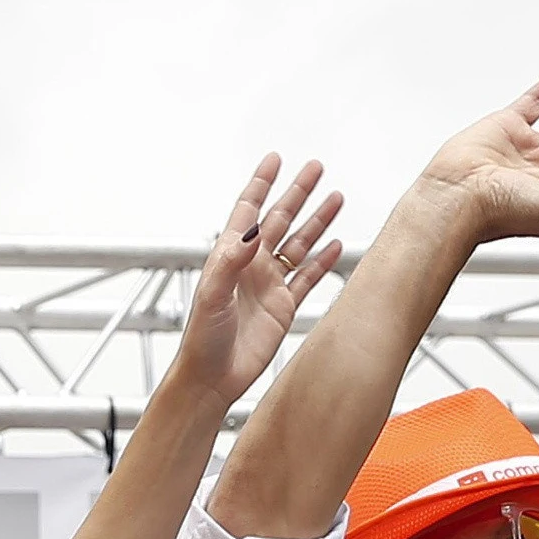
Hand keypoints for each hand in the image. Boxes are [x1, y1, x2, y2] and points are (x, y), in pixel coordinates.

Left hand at [168, 154, 343, 410]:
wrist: (212, 379)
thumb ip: (230, 263)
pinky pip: (308, 278)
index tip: (274, 159)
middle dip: (297, 193)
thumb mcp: (211, 297)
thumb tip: (250, 233)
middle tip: (316, 168)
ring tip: (336, 197)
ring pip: (299, 245)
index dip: (261, 184)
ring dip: (317, 221)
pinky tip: (337, 244)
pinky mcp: (283, 307)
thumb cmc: (201, 340)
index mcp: (230, 258)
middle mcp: (251, 267)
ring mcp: (269, 286)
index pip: (247, 211)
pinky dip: (323, 261)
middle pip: (279, 220)